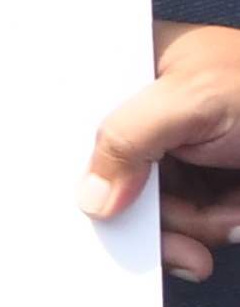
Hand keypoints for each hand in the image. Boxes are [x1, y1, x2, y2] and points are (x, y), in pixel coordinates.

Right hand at [84, 19, 239, 274]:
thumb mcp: (195, 99)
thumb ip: (129, 136)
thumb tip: (89, 195)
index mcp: (137, 67)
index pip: (81, 117)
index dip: (80, 164)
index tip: (100, 204)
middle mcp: (150, 109)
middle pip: (113, 176)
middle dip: (155, 214)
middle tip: (185, 240)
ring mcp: (177, 148)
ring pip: (150, 208)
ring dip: (193, 225)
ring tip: (231, 213)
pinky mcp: (202, 179)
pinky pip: (183, 220)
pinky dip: (212, 227)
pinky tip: (235, 215)